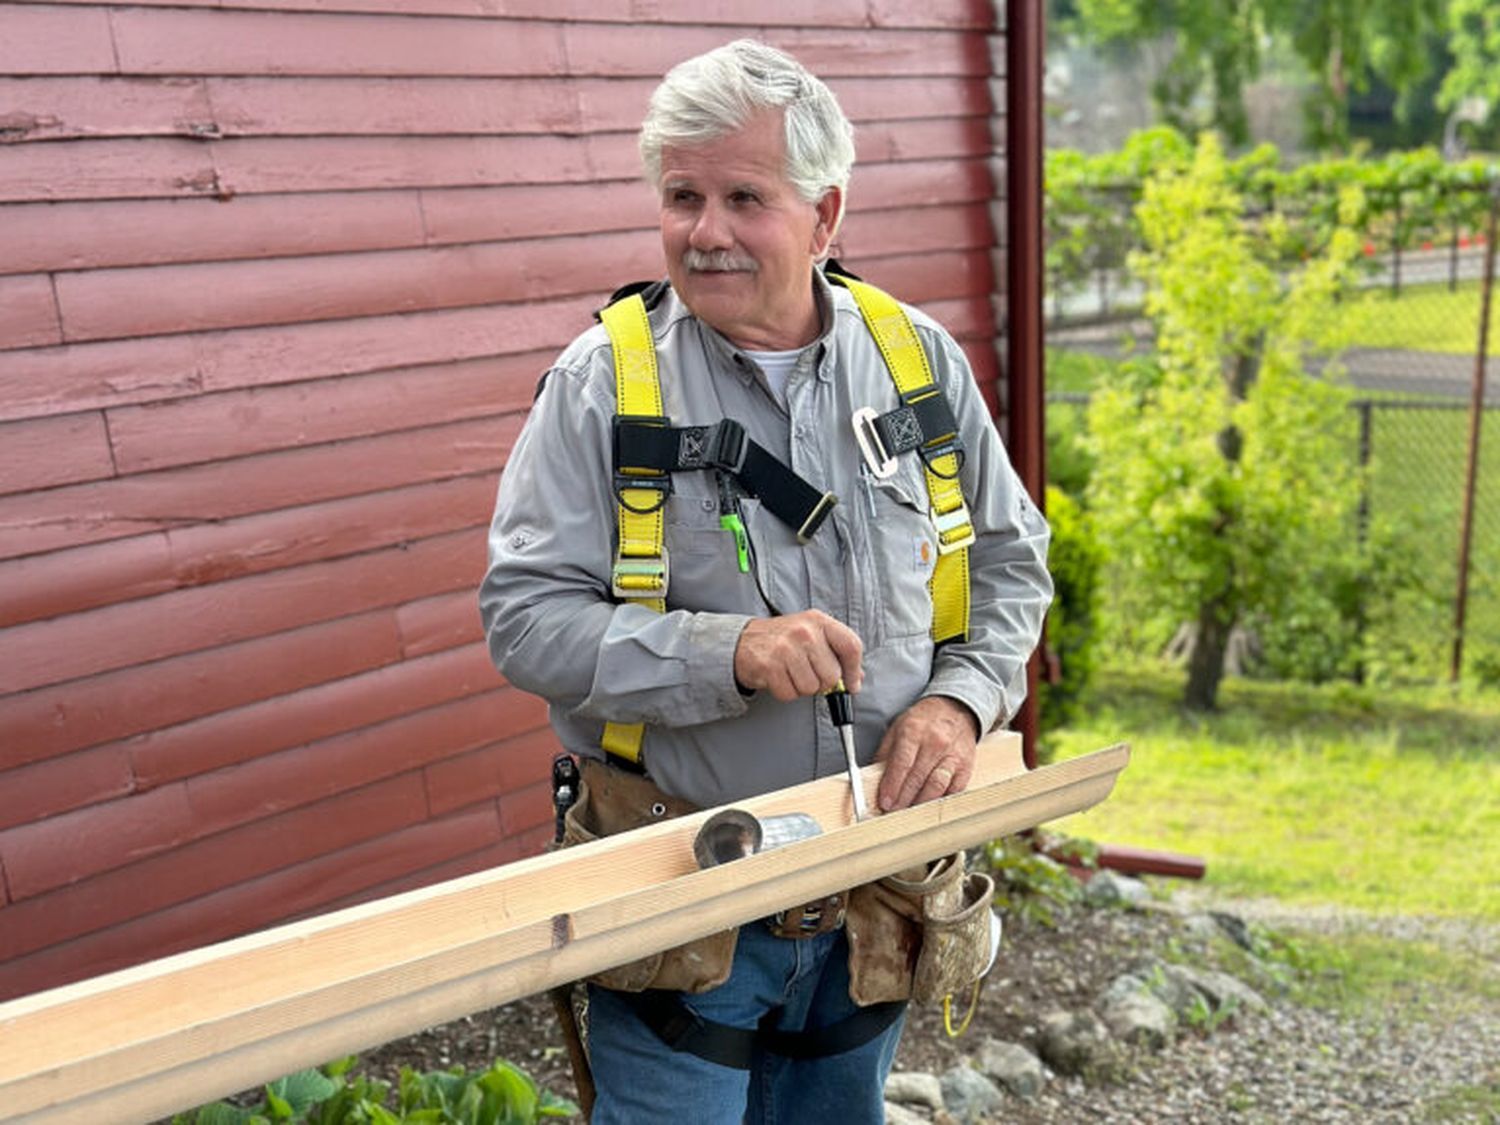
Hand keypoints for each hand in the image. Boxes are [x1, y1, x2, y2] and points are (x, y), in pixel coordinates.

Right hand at [733, 610, 862, 701]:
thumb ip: (836, 652)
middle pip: (832, 675)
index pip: (851, 646)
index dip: (854, 671)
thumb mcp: (812, 634)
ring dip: (801, 688)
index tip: (851, 684)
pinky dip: (785, 692)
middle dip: (822, 682)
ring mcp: (786, 648)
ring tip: (790, 673)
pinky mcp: (770, 666)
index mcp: (819, 621)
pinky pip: (790, 694)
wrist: (743, 641)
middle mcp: (804, 632)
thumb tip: (855, 677)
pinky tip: (778, 678)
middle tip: (807, 673)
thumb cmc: (782, 639)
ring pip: (812, 688)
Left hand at [875, 695, 979, 811]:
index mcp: (914, 732)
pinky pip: (953, 790)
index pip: (902, 764)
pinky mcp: (965, 768)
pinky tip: (929, 806)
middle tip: (892, 813)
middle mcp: (935, 743)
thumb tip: (872, 779)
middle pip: (918, 778)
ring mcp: (953, 756)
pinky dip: (940, 801)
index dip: (892, 786)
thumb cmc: (924, 721)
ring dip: (920, 804)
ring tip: (908, 812)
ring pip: (937, 786)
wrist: (955, 709)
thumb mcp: (897, 728)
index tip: (885, 802)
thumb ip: (885, 753)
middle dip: (903, 800)